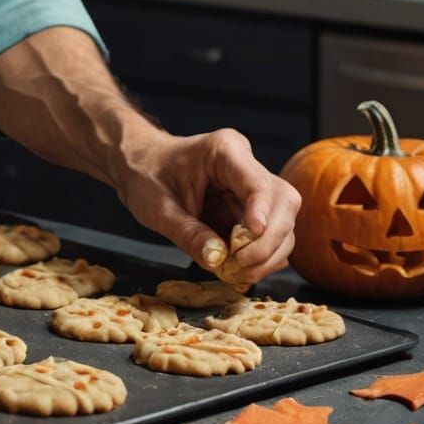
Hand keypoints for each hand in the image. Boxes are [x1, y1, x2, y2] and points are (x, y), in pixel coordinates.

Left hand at [112, 125, 300, 287]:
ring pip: (284, 226)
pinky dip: (261, 260)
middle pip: (282, 206)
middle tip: (235, 267)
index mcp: (225, 151)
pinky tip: (237, 272)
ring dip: (265, 257)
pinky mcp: (254, 211)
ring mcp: (255, 190)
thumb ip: (187, 232)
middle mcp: (248, 167)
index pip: (258, 182)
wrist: (140, 166)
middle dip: (266, 243)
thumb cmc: (145, 175)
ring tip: (232, 273)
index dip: (261, 212)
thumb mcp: (157, 206)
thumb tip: (217, 259)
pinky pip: (272, 239)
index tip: (250, 237)